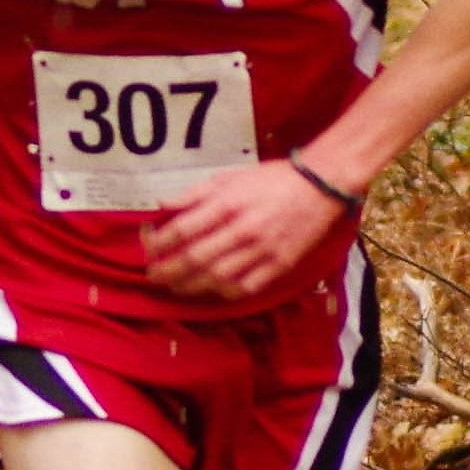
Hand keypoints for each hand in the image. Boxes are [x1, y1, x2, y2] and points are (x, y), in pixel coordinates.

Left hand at [141, 160, 345, 302]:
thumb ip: (194, 193)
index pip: (183, 229)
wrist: (320, 186)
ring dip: (191, 286)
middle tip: (154, 276)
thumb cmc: (271, 180)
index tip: (149, 248)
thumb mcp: (229, 176)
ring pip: (217, 277)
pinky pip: (246, 287)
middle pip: (195, 258)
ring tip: (175, 287)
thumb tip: (162, 205)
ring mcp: (262, 250)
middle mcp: (242, 229)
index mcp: (228, 203)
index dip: (160, 242)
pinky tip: (211, 291)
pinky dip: (224, 292)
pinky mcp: (280, 264)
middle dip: (169, 271)